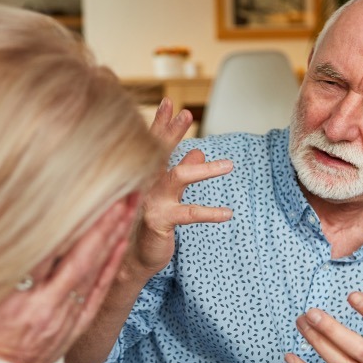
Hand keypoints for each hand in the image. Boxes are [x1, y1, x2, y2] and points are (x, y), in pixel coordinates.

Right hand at [0, 196, 138, 362]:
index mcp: (12, 299)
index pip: (46, 250)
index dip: (65, 220)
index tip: (80, 191)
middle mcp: (44, 306)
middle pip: (80, 256)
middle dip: (103, 222)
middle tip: (122, 192)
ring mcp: (64, 316)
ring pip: (94, 270)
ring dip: (113, 237)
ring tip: (129, 207)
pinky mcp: (75, 326)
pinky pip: (99, 293)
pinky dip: (111, 266)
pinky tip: (121, 244)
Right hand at [126, 98, 232, 277]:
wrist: (132, 258)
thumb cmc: (150, 224)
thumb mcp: (168, 196)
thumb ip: (181, 171)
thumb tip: (199, 150)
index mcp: (147, 178)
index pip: (154, 146)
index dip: (162, 125)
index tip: (170, 103)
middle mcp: (145, 185)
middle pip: (160, 153)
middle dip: (173, 132)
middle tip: (186, 113)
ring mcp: (151, 202)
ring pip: (177, 177)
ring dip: (203, 169)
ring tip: (229, 165)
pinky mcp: (159, 222)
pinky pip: (188, 214)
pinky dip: (209, 213)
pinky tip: (228, 213)